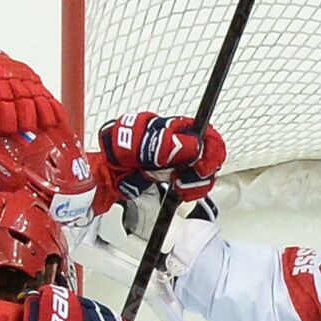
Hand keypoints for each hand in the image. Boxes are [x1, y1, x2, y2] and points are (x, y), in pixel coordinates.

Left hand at [98, 113, 226, 200]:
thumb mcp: (139, 143)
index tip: (201, 167)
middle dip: (203, 170)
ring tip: (180, 187)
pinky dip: (192, 190)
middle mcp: (183, 143)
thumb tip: (194, 146)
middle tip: (185, 180)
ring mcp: (182, 160)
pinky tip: (181, 191)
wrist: (110, 170)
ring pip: (206, 171)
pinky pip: (196, 184)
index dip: (211, 150)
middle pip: (211, 154)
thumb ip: (164, 145)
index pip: (207, 134)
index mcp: (176, 128)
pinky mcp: (179, 176)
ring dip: (197, 183)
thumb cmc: (119, 149)